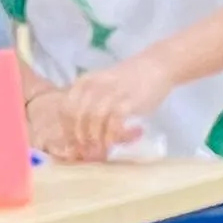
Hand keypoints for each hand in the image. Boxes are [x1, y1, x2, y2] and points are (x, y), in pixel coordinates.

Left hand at [46, 54, 169, 161]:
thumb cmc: (130, 81)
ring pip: (93, 121)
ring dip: (95, 140)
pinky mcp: (127, 102)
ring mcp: (110, 93)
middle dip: (80, 139)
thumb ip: (92, 102)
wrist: (156, 67)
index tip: (73, 146)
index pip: (66, 109)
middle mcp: (93, 86)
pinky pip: (113, 123)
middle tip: (87, 154)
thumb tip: (84, 131)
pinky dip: (110, 137)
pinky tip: (112, 144)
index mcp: (84, 82)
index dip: (67, 130)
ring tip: (100, 153)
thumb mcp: (104, 86)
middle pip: (77, 117)